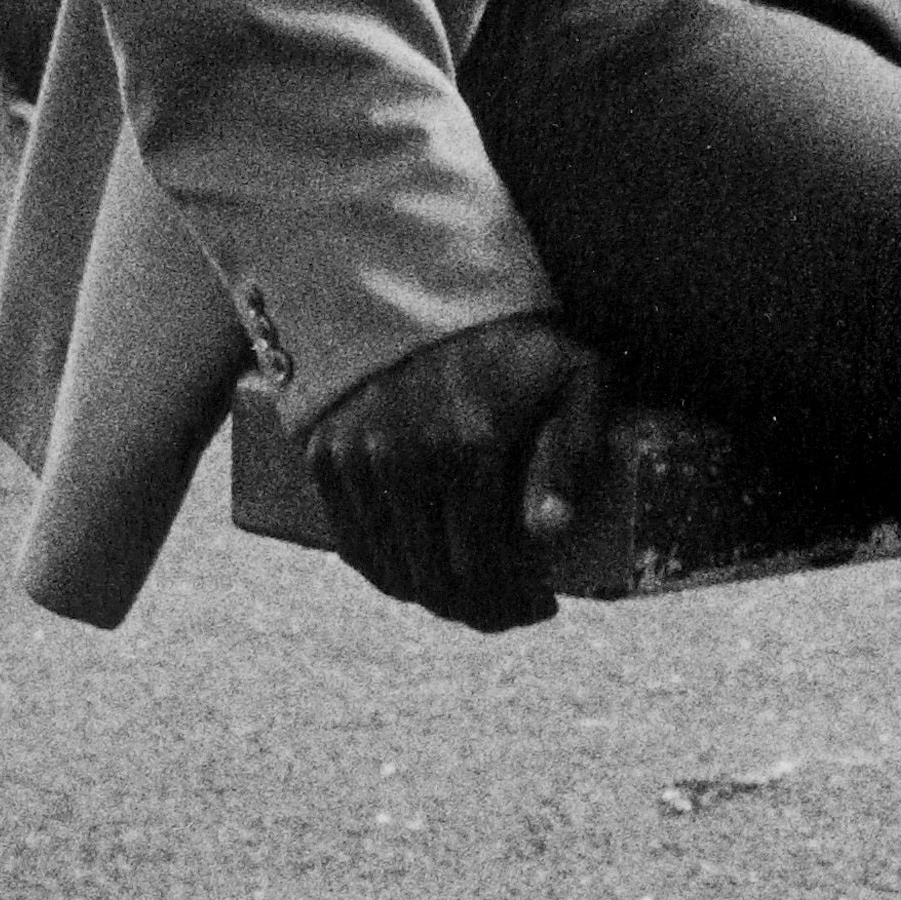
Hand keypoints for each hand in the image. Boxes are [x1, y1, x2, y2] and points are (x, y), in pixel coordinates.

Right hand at [303, 310, 618, 632]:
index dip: (513, 603)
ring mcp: (357, 459)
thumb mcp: (576, 380)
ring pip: (390, 567)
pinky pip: (351, 541)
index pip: (483, 565)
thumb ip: (573, 454)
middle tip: (511, 611)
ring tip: (473, 599)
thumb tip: (548, 535)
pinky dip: (385, 571)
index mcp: (468, 448)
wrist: (426, 288)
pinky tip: (419, 579)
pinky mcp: (325, 454)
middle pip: (435, 578)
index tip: (544, 608)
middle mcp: (403, 460)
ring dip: (432, 598)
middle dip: (479, 609)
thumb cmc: (522, 341)